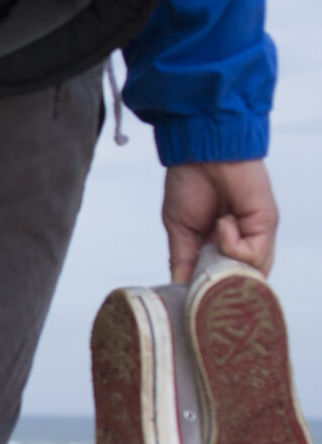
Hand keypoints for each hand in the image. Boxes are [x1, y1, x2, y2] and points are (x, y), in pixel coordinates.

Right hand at [162, 160, 276, 278]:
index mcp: (220, 242)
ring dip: (228, 263)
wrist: (201, 152)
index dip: (211, 287)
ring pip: (253, 272)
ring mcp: (256, 233)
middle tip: (203, 272)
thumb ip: (182, 259)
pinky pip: (253, 253)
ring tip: (210, 242)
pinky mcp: (265, 224)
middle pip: (243, 279)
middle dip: (222, 283)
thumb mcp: (179, 229)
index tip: (193, 291)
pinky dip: (233, 245)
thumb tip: (179, 287)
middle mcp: (243, 239)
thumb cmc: (189, 181)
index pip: (225, 276)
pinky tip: (222, 224)